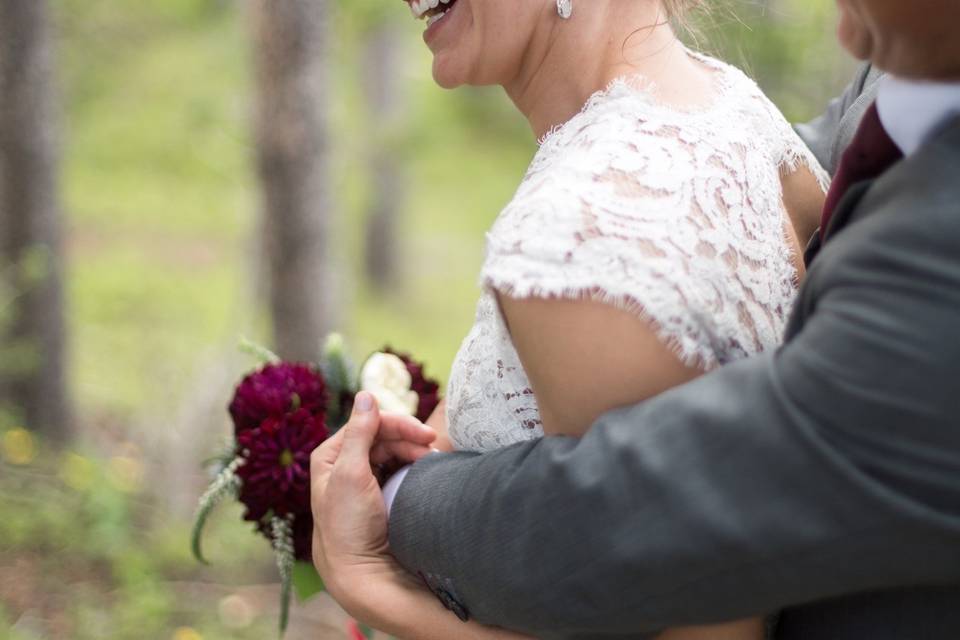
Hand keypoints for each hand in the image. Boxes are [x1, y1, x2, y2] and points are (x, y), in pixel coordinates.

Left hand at [310, 392, 433, 621]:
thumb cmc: (349, 524)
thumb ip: (358, 433)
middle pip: (381, 436)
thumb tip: (365, 394)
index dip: (397, 424)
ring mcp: (361, 479)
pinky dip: (412, 466)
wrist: (360, 570)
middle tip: (433, 448)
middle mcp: (343, 463)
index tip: (425, 436)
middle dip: (408, 439)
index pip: (367, 423)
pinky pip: (397, 468)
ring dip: (413, 452)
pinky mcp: (377, 494)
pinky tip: (425, 471)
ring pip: (392, 451)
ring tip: (431, 462)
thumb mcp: (350, 474)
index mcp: (329, 455)